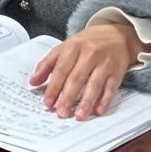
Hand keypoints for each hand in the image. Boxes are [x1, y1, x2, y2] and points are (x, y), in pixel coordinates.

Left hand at [30, 23, 149, 119]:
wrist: (117, 35)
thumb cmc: (87, 43)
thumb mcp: (65, 47)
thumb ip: (48, 64)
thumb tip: (33, 82)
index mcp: (73, 47)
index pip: (61, 69)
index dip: (53, 87)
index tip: (47, 102)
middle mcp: (89, 54)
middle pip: (76, 78)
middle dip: (68, 97)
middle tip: (61, 112)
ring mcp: (104, 64)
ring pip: (94, 84)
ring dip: (86, 102)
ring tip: (78, 116)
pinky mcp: (117, 72)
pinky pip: (111, 88)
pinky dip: (105, 100)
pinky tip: (98, 111)